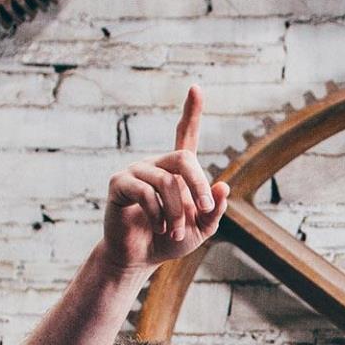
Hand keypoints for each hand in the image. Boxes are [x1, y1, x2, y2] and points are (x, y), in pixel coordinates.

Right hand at [101, 85, 229, 272]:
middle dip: (199, 185)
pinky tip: (157, 226)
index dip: (191, 112)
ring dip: (178, 212)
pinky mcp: (119, 183)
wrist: (140, 256)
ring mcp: (136, 171)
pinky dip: (158, 213)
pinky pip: (145, 191)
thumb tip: (224, 186)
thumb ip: (215, 211)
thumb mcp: (201, 229)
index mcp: (177, 171)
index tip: (196, 87)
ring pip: (167, 182)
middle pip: (184, 158)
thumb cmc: (170, 240)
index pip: (186, 135)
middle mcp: (157, 164)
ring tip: (174, 231)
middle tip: (206, 210)